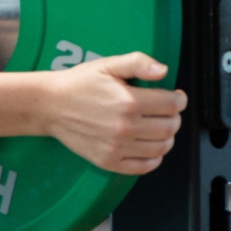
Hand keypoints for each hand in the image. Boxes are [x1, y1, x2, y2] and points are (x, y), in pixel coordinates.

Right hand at [36, 52, 184, 173]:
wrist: (51, 105)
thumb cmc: (79, 84)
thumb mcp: (108, 64)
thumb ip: (138, 63)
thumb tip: (163, 70)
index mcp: (128, 101)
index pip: (171, 105)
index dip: (179, 100)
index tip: (177, 97)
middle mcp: (125, 127)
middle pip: (170, 127)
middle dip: (175, 117)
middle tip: (168, 111)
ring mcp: (117, 147)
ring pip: (161, 148)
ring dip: (167, 137)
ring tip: (160, 127)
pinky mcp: (109, 161)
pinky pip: (143, 167)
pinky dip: (154, 159)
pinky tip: (150, 147)